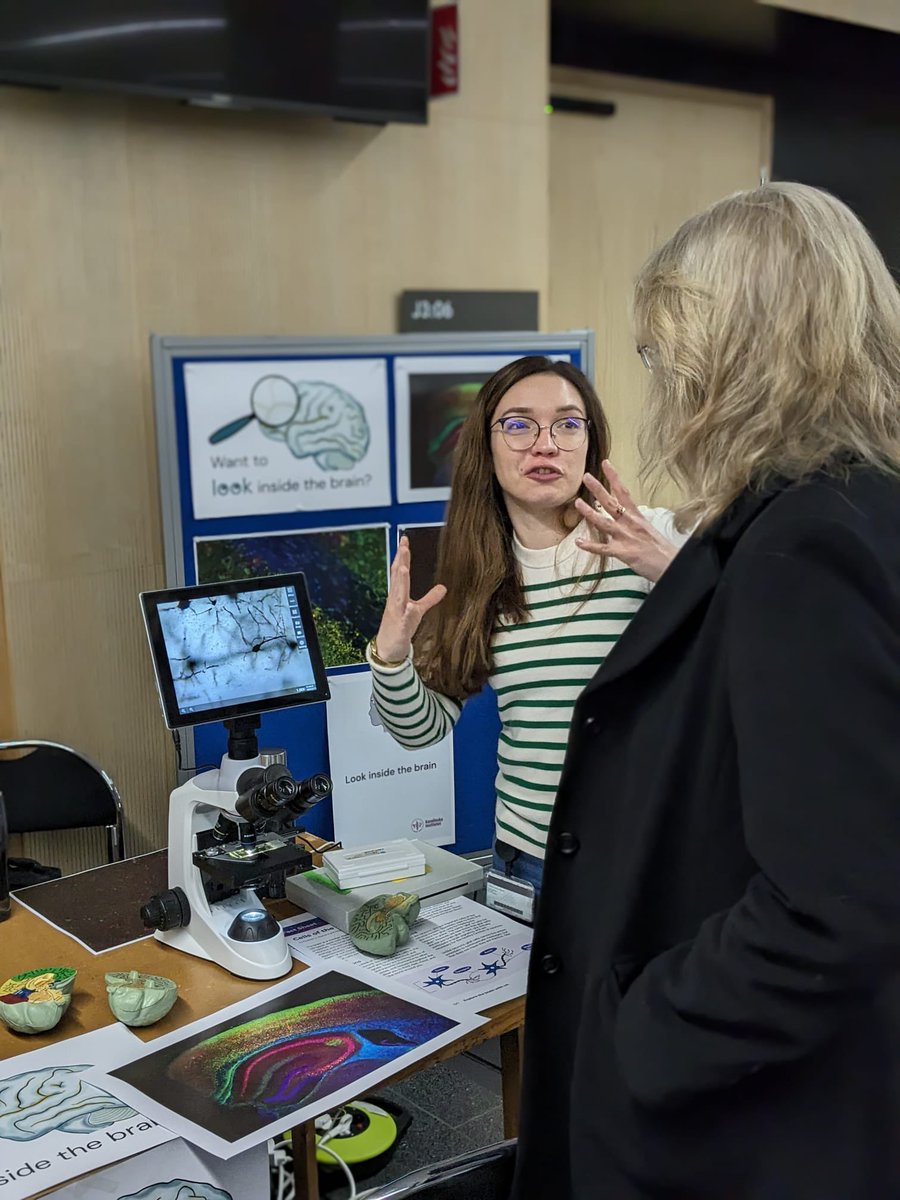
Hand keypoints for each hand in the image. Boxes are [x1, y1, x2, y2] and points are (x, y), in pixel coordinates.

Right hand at [374, 536, 446, 661]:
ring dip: (400, 581)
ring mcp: (397, 612)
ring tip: (403, 567)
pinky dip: (408, 611)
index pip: (400, 571)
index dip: (402, 556)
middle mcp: (396, 600)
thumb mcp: (418, 610)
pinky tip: (410, 606)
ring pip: (398, 594)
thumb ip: (430, 598)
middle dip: (400, 561)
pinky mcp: (400, 626)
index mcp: (399, 594)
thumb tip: (444, 587)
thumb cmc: (401, 626)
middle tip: (403, 546)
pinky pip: (404, 618)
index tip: (404, 540)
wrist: (389, 648)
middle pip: (398, 578)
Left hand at [574, 460, 677, 582]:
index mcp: (637, 517)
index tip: (605, 464)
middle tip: (586, 477)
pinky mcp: (623, 552)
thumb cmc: (661, 550)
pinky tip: (579, 542)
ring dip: (589, 513)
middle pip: (611, 503)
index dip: (613, 477)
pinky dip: (590, 546)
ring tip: (578, 503)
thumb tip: (626, 518)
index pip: (623, 492)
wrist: (671, 564)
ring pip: (604, 522)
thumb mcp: (648, 530)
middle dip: (598, 489)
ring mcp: (625, 537)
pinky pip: (603, 548)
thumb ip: (634, 523)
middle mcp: (630, 524)